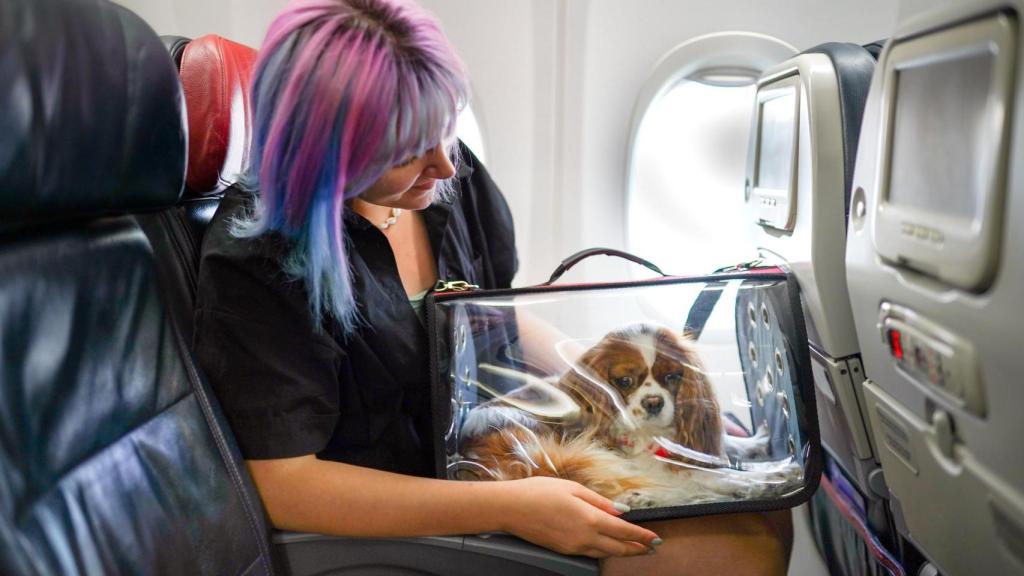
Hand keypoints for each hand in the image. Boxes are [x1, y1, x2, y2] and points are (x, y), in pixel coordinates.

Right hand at [493, 477, 660, 557]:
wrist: (511, 508)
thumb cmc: (538, 492)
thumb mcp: (573, 488)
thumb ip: (599, 501)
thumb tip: (620, 510)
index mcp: (589, 518)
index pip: (624, 531)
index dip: (642, 536)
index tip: (656, 538)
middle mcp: (584, 536)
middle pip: (618, 547)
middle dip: (638, 549)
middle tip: (652, 548)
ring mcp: (573, 546)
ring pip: (605, 553)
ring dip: (622, 551)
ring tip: (635, 550)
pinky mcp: (563, 550)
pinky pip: (590, 553)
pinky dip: (604, 551)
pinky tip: (608, 547)